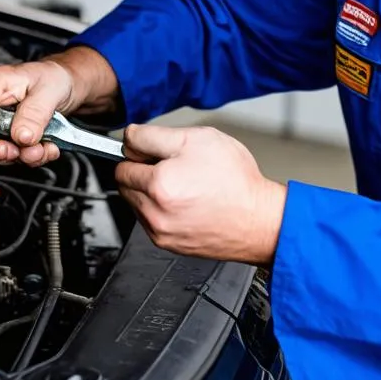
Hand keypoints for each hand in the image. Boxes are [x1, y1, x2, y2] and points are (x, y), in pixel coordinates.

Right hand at [0, 46, 118, 167]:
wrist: (67, 86)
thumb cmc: (53, 78)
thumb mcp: (49, 89)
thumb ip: (34, 113)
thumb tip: (20, 135)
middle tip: (14, 151)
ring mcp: (0, 126)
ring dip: (21, 156)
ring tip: (39, 149)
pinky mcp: (12, 140)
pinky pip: (17, 157)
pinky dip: (33, 158)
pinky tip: (46, 148)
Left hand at [115, 124, 285, 264]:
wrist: (259, 220)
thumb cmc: (236, 181)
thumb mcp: (199, 138)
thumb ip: (154, 135)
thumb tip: (130, 138)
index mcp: (159, 183)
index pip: (121, 162)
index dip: (138, 151)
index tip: (150, 151)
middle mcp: (155, 212)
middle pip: (124, 184)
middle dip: (141, 171)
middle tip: (171, 166)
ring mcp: (160, 231)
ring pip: (135, 202)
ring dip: (148, 191)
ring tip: (181, 184)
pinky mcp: (168, 244)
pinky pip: (149, 220)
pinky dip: (160, 209)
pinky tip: (184, 201)